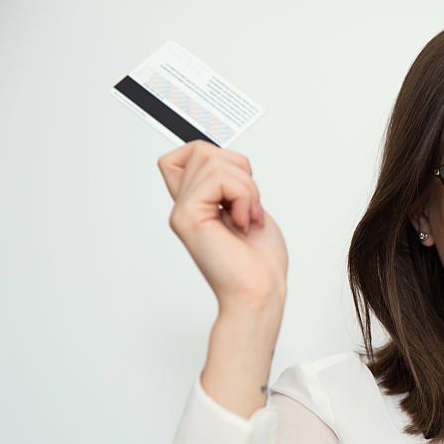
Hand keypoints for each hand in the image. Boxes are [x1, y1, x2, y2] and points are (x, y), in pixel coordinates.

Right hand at [157, 140, 287, 311]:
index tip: (239, 188)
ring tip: (247, 217)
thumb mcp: (249, 209)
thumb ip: (231, 185)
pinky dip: (243, 197)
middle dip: (240, 173)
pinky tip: (243, 222)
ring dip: (245, 188)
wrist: (260, 292)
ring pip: (211, 160)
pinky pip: (218, 178)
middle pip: (202, 150)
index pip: (183, 155)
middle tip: (249, 208)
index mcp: (197, 204)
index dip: (214, 155)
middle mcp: (185, 206)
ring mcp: (183, 211)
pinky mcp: (188, 216)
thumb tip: (227, 161)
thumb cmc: (260, 263)